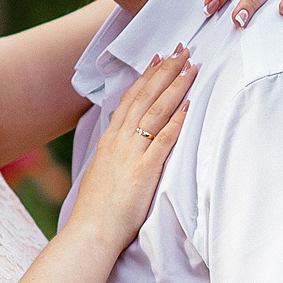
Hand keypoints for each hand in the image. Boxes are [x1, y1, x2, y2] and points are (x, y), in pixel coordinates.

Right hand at [68, 47, 192, 249]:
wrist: (90, 232)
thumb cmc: (98, 211)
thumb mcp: (103, 174)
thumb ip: (115, 157)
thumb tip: (124, 148)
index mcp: (110, 141)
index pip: (130, 99)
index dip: (147, 77)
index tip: (160, 58)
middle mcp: (119, 141)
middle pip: (145, 97)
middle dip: (165, 71)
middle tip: (182, 50)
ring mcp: (131, 153)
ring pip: (155, 111)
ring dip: (175, 86)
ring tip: (191, 67)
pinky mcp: (144, 170)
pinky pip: (164, 139)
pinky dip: (177, 120)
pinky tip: (190, 104)